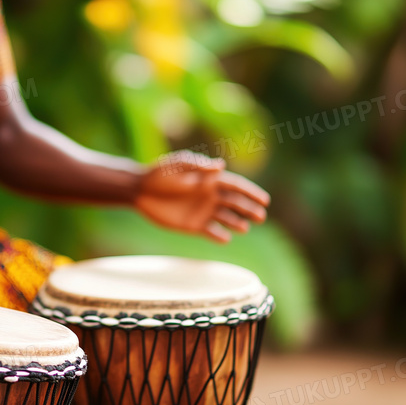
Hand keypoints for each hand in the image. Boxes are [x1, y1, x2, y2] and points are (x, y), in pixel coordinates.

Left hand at [134, 151, 269, 242]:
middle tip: (261, 217)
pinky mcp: (193, 226)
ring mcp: (203, 211)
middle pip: (236, 203)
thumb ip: (200, 167)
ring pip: (227, 219)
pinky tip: (225, 238)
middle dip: (250, 209)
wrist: (140, 191)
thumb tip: (221, 166)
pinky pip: (211, 232)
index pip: (236, 186)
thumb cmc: (159, 174)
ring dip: (237, 223)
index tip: (265, 200)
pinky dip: (219, 236)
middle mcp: (210, 196)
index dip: (251, 193)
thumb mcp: (179, 166)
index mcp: (210, 180)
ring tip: (244, 228)